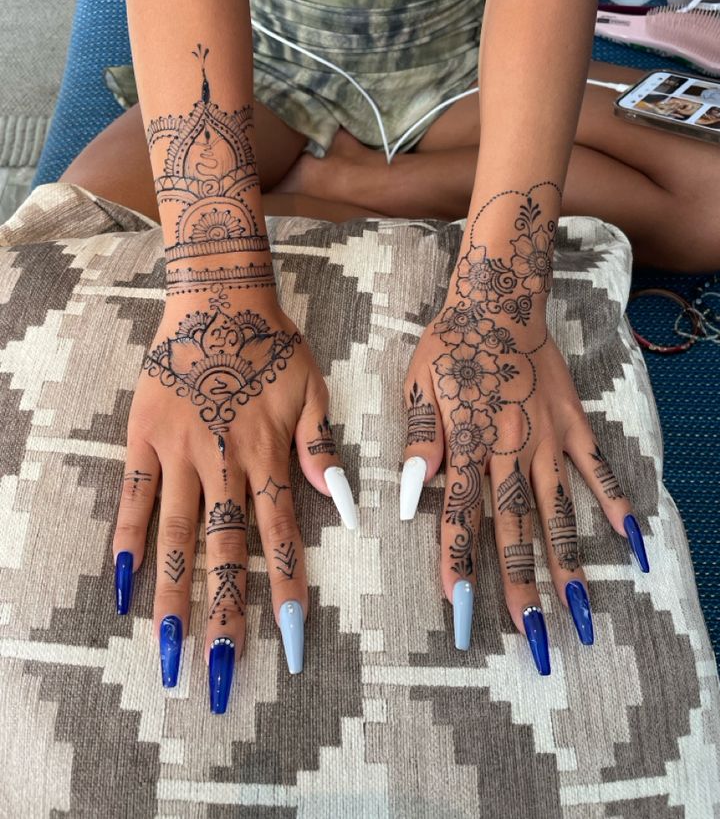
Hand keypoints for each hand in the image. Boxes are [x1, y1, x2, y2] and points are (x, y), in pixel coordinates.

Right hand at [111, 291, 356, 711]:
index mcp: (268, 454)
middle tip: (218, 676)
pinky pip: (133, 497)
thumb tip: (343, 505)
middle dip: (224, 616)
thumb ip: (320, 446)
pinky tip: (124, 589)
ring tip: (169, 653)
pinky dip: (128, 542)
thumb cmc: (271, 343)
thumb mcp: (313, 388)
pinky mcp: (143, 437)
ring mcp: (178, 452)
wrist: (216, 295)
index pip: (280, 537)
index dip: (287, 592)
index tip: (292, 645)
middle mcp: (223, 462)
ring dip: (175, 597)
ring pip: (178, 536)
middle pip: (224, 551)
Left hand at [400, 185, 649, 672]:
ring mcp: (548, 440)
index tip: (459, 615)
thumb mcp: (417, 385)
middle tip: (532, 642)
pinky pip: (598, 472)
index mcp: (466, 443)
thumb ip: (418, 441)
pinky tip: (634, 546)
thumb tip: (409, 496)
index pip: (459, 516)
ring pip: (559, 513)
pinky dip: (617, 507)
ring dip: (570, 565)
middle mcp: (510, 450)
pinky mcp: (575, 426)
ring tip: (582, 617)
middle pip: (515, 530)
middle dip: (521, 589)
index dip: (457, 566)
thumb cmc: (450, 345)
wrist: (500, 299)